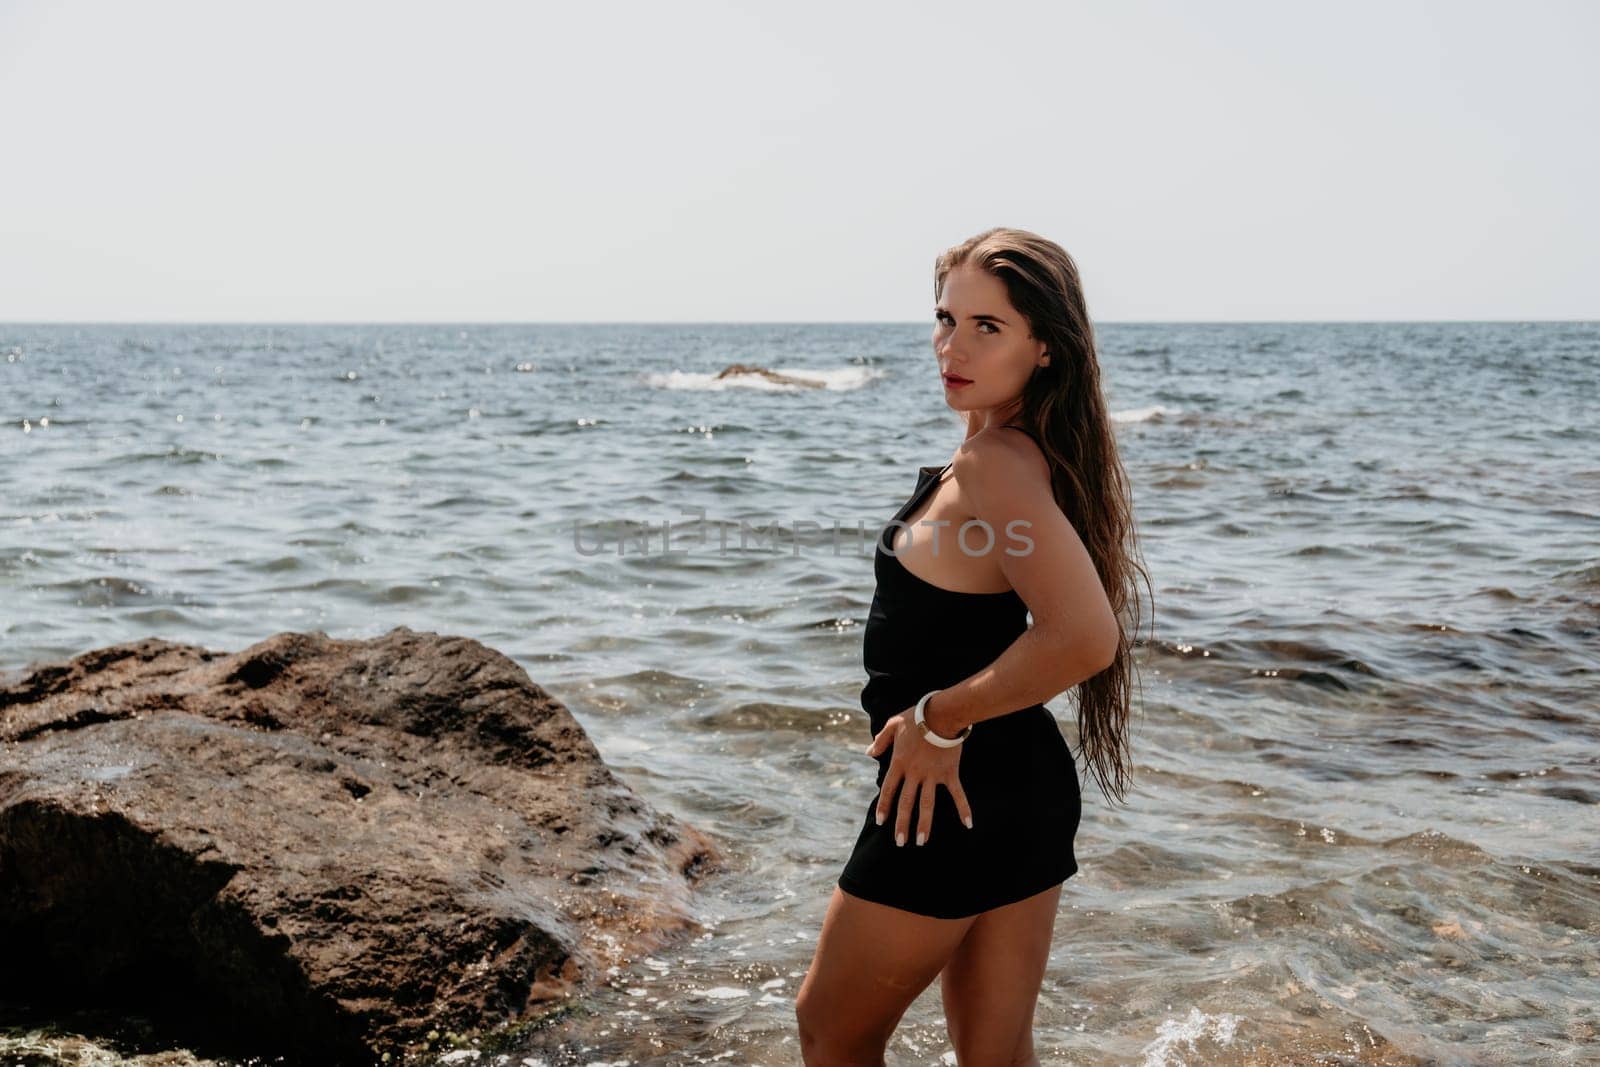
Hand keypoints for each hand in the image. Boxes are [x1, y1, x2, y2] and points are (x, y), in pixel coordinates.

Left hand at [864, 708, 973, 846]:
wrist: (942, 712)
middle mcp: (914, 773)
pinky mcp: (950, 773)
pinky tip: (969, 824)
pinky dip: (964, 809)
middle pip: (906, 803)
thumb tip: (868, 753)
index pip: (888, 790)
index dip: (884, 807)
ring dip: (924, 824)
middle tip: (901, 842)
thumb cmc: (916, 716)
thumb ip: (881, 740)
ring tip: (922, 842)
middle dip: (902, 824)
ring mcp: (933, 775)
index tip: (881, 822)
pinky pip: (957, 794)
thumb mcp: (892, 724)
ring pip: (927, 804)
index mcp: (899, 763)